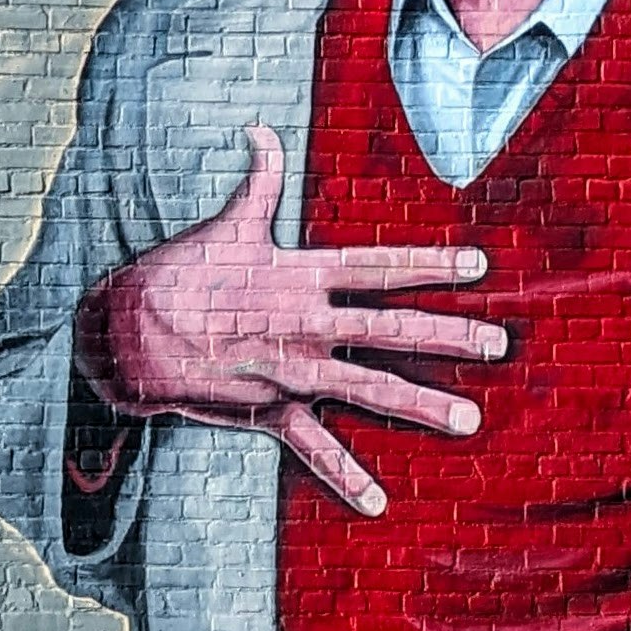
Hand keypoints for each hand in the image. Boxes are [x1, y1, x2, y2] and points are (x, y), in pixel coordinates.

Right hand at [78, 125, 503, 516]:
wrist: (132, 332)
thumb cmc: (180, 274)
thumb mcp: (227, 222)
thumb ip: (257, 178)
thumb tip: (260, 129)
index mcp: (303, 275)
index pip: (381, 267)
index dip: (432, 266)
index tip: (478, 267)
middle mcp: (309, 322)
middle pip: (394, 329)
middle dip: (451, 335)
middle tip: (499, 342)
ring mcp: (295, 369)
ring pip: (372, 388)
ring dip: (424, 406)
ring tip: (469, 420)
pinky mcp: (271, 408)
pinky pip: (314, 447)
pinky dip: (345, 476)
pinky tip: (377, 502)